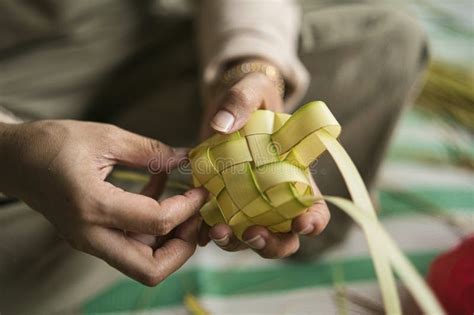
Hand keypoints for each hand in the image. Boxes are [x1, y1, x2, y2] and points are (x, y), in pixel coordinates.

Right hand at [0, 120, 206, 285]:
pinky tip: (159, 190)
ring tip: (183, 204)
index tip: (201, 190)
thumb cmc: (52, 144)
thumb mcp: (104, 137)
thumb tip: (185, 158)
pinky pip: (132, 244)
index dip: (188, 208)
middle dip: (183, 247)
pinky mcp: (93, 237)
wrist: (15, 160)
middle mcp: (91, 234)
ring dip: (171, 240)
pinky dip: (153, 227)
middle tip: (195, 216)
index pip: (157, 222)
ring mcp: (91, 241)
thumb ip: (149, 151)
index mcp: (93, 206)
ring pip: (143, 263)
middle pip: (150, 270)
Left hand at [199, 61, 329, 257]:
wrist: (226, 105)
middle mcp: (275, 197)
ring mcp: (248, 203)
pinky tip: (200, 227)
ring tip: (218, 231)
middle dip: (272, 244)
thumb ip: (241, 100)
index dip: (313, 222)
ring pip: (251, 238)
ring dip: (237, 243)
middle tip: (253, 234)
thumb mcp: (252, 88)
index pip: (315, 208)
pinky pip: (221, 226)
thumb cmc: (251, 95)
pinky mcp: (222, 201)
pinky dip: (211, 233)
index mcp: (295, 174)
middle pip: (284, 236)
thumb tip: (221, 125)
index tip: (301, 223)